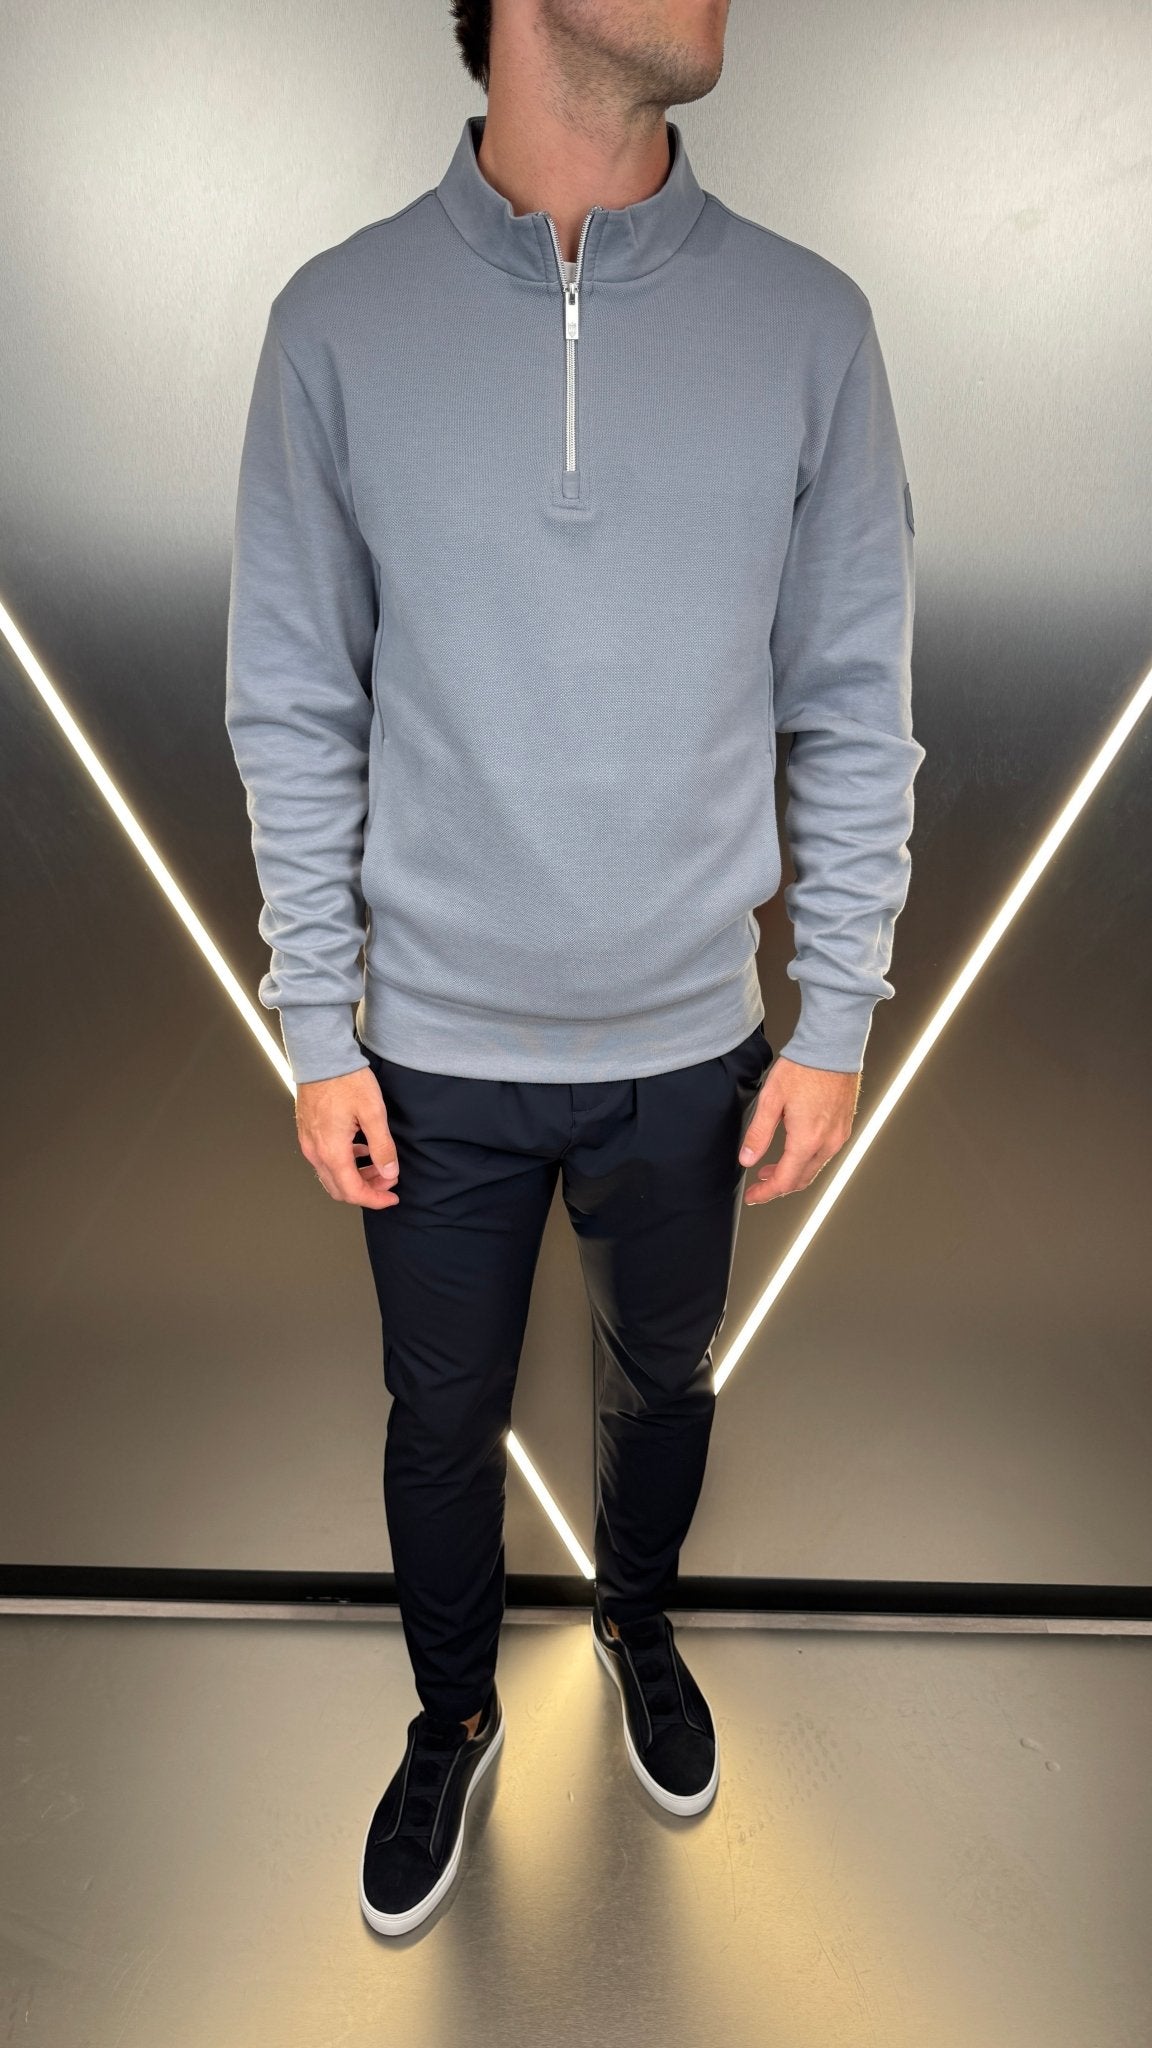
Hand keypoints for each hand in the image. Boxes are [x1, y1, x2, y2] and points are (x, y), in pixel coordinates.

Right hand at [294, 1065, 400, 1207]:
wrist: (321, 1057)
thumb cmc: (345, 1079)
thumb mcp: (373, 1112)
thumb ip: (382, 1147)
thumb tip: (389, 1172)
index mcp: (332, 1151)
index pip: (353, 1191)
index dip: (375, 1200)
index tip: (391, 1197)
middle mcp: (316, 1152)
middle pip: (340, 1189)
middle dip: (367, 1191)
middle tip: (389, 1182)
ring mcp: (309, 1143)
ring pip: (332, 1176)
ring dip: (356, 1178)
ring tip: (379, 1167)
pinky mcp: (308, 1133)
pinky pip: (325, 1160)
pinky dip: (346, 1164)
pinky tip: (362, 1151)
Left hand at [739, 1055, 860, 1204]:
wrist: (831, 1047)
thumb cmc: (803, 1068)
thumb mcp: (771, 1099)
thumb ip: (759, 1134)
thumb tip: (748, 1159)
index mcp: (807, 1140)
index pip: (785, 1181)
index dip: (766, 1194)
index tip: (752, 1197)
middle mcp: (828, 1142)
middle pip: (802, 1180)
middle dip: (778, 1186)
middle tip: (759, 1184)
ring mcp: (839, 1135)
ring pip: (814, 1168)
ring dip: (793, 1173)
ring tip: (772, 1168)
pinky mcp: (844, 1126)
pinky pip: (825, 1154)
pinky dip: (807, 1160)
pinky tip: (794, 1149)